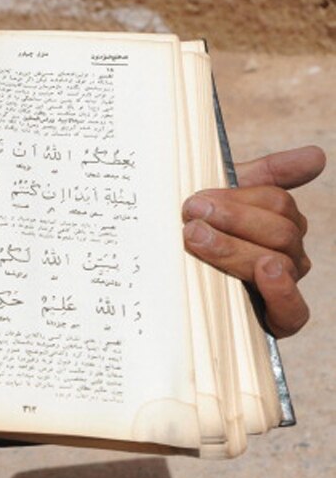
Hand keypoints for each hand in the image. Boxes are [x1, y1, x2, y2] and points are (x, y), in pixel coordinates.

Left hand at [182, 145, 324, 337]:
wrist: (159, 283)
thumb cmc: (192, 232)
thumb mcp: (219, 199)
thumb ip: (265, 175)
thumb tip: (318, 155)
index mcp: (276, 224)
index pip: (276, 203)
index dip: (238, 198)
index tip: (195, 199)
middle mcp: (286, 255)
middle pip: (280, 231)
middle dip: (232, 220)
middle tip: (190, 216)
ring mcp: (283, 288)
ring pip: (278, 262)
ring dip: (235, 249)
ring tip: (197, 239)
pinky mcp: (274, 321)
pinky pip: (294, 312)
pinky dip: (282, 292)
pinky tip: (265, 271)